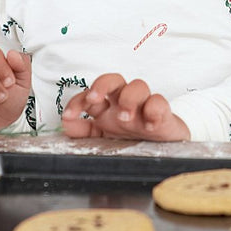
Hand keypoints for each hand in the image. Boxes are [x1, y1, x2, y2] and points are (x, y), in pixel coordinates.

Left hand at [60, 73, 190, 140]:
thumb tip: (65, 124)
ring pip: (138, 86)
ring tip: (125, 118)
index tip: (68, 116)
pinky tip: (149, 125)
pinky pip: (160, 101)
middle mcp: (124, 103)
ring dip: (129, 99)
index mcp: (107, 109)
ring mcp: (144, 106)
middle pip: (113, 80)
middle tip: (95, 98)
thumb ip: (83, 132)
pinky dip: (154, 110)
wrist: (164, 150)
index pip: (90, 96)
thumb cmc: (132, 140)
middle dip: (101, 85)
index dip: (77, 102)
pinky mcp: (164, 113)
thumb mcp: (104, 138)